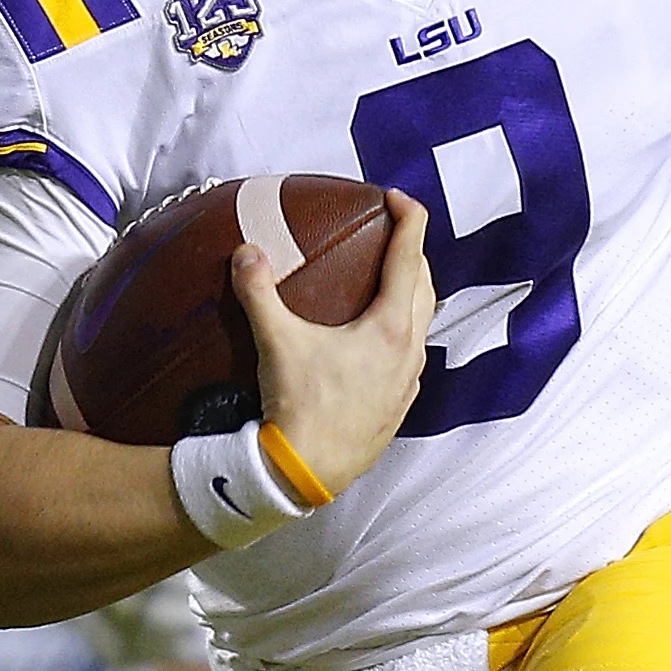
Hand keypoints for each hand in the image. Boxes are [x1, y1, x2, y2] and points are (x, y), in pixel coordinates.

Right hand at [236, 190, 435, 495]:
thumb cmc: (299, 406)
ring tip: (385, 281)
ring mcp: (410, 381)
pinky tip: (377, 338)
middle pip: (424, 285)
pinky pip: (412, 355)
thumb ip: (259, 292)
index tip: (397, 198)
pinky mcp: (400, 406)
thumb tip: (246, 252)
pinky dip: (402, 332)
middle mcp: (410, 351)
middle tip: (390, 233)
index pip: (409, 257)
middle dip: (412, 252)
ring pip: (423, 322)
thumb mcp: (277, 343)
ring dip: (410, 294)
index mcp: (391, 326)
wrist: (305, 473)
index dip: (409, 219)